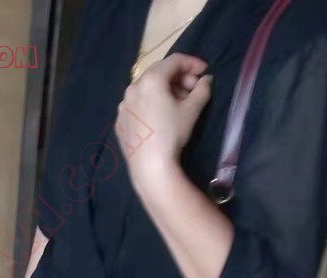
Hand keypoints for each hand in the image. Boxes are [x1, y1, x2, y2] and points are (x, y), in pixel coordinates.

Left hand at [115, 54, 211, 189]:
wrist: (150, 167)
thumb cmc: (172, 134)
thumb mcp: (192, 110)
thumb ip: (202, 90)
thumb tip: (206, 80)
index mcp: (151, 80)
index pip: (174, 61)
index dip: (192, 63)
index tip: (204, 71)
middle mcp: (133, 88)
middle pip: (159, 73)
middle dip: (178, 78)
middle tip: (192, 90)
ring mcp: (124, 105)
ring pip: (146, 89)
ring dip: (164, 91)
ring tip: (178, 104)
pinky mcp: (120, 121)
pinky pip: (137, 105)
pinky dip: (150, 104)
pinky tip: (160, 117)